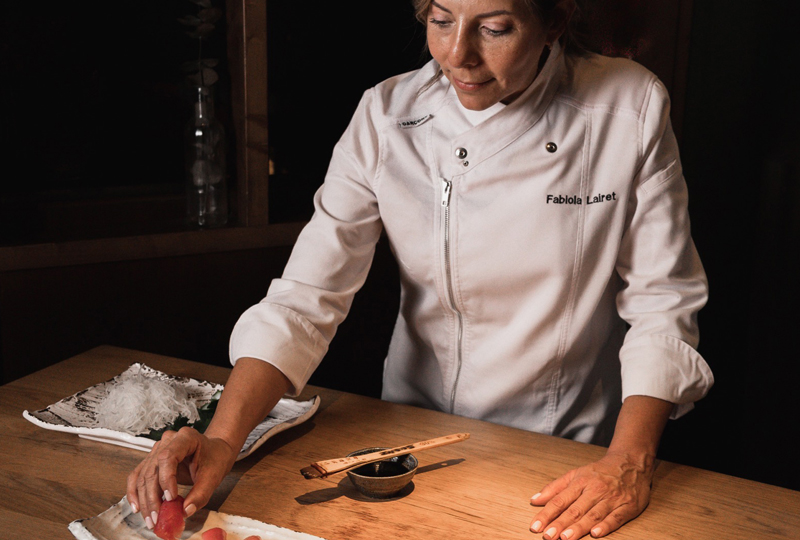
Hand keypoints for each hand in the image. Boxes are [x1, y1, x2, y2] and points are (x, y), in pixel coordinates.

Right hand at [126, 427, 236, 529]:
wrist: (215, 451)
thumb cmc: (215, 459)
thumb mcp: (214, 476)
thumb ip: (201, 493)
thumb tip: (186, 511)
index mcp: (185, 438)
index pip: (167, 457)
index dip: (166, 479)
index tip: (171, 498)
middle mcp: (168, 441)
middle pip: (152, 470)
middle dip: (152, 497)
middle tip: (157, 518)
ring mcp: (158, 449)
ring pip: (143, 476)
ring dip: (144, 500)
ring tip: (151, 519)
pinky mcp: (152, 460)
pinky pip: (138, 476)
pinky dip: (136, 493)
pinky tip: (137, 508)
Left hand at [529, 450, 654, 538]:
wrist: (631, 462)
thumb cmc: (599, 472)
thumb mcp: (575, 474)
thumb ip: (554, 488)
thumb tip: (534, 500)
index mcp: (580, 482)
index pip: (560, 500)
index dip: (547, 514)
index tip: (536, 526)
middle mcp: (595, 490)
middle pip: (575, 509)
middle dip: (560, 524)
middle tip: (548, 536)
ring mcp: (612, 498)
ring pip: (593, 514)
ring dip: (579, 527)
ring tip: (566, 538)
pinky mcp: (628, 506)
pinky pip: (616, 517)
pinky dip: (606, 525)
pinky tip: (595, 533)